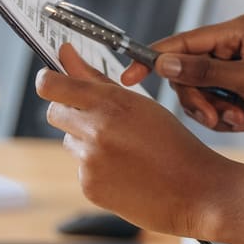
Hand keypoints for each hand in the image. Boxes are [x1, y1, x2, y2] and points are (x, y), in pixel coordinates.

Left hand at [39, 43, 238, 237]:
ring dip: (86, 141)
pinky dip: (97, 168)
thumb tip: (66, 53)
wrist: (196, 190)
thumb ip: (97, 79)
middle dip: (69, 111)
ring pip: (70, 142)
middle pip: (54, 112)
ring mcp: (90, 162)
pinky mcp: (90, 187)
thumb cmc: (173, 142)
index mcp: (110, 103)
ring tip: (125, 150)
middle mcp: (95, 131)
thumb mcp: (140, 104)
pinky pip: (82, 168)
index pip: (51, 85)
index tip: (52, 80)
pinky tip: (126, 171)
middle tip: (97, 116)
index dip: (48, 80)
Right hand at [121, 14, 243, 160]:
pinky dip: (220, 118)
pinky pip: (207, 105)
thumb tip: (165, 62)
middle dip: (197, 98)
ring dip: (210, 111)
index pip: (184, 42)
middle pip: (184, 70)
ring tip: (237, 120)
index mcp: (238, 31)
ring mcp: (233, 70)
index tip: (129, 76)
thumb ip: (206, 72)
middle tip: (214, 116)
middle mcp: (233, 46)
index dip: (155, 58)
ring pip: (194, 91)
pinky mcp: (235, 92)